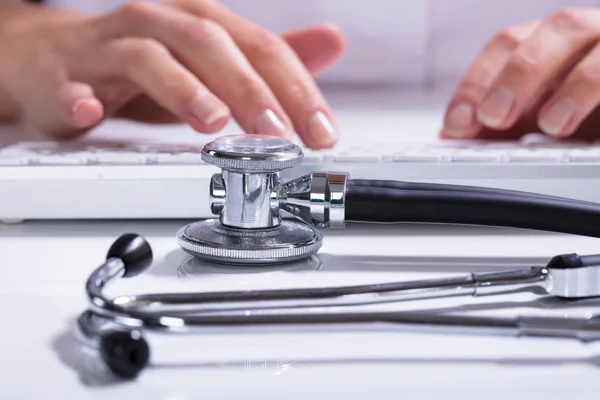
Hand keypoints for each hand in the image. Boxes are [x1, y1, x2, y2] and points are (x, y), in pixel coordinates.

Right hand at [0, 1, 343, 147]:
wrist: (55, 57)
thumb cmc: (141, 62)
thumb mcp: (212, 60)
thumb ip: (267, 59)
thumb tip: (329, 42)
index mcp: (201, 24)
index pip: (261, 49)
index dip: (297, 90)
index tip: (322, 134)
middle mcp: (160, 25)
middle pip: (211, 47)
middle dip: (251, 92)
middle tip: (278, 134)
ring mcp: (110, 48)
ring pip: (149, 57)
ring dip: (182, 89)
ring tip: (211, 121)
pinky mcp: (66, 76)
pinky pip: (72, 85)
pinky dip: (82, 97)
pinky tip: (92, 111)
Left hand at [441, 7, 599, 140]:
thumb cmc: (584, 102)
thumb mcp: (538, 111)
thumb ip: (501, 119)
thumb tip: (451, 132)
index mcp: (550, 39)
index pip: (507, 44)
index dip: (478, 81)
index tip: (457, 123)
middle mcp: (588, 33)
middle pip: (556, 32)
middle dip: (519, 75)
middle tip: (494, 117)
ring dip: (577, 86)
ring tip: (553, 125)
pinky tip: (598, 128)